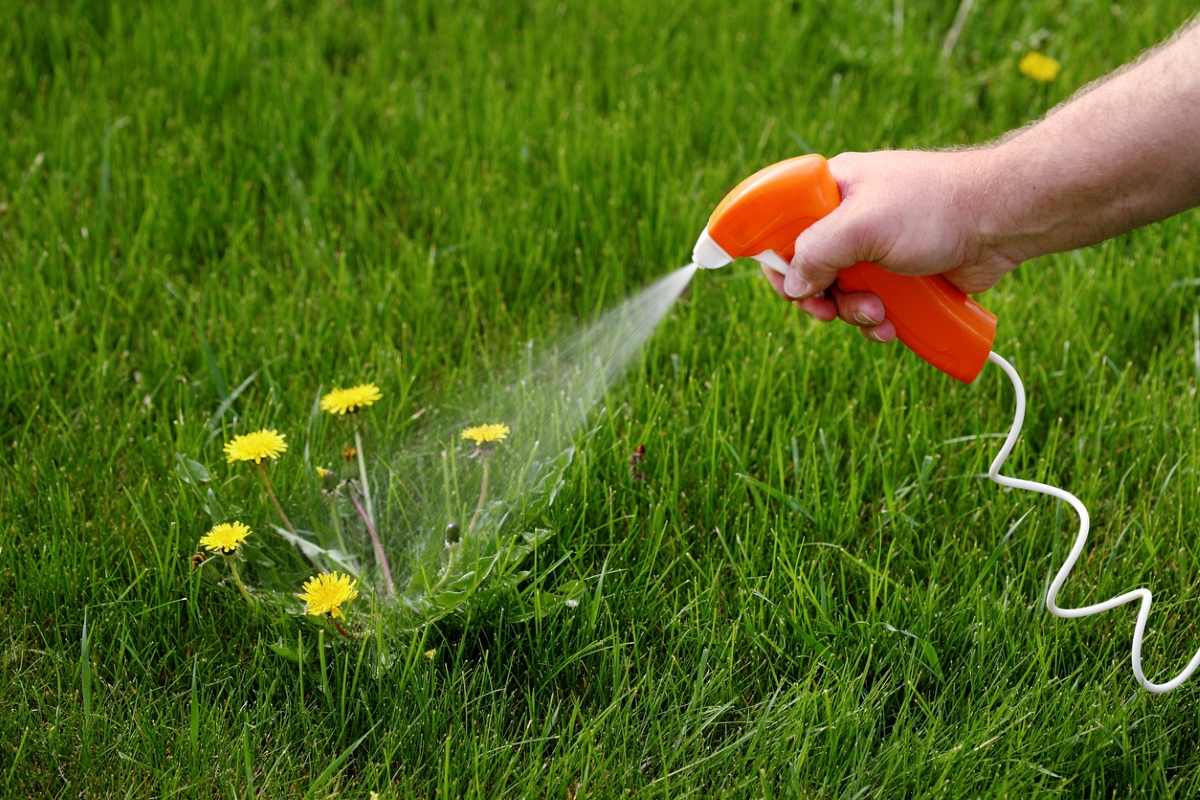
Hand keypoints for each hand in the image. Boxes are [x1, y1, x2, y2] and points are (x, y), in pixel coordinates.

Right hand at [764, 150, 1021, 342]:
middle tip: (829, 312)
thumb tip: (794, 286)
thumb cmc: (933, 208)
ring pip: (840, 292)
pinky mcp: (900, 273)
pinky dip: (877, 320)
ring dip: (853, 312)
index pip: (782, 224)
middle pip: (809, 268)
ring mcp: (875, 247)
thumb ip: (816, 253)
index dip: (778, 258)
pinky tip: (893, 326)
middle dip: (820, 297)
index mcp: (832, 190)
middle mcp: (849, 218)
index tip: (789, 286)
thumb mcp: (861, 225)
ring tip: (879, 314)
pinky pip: (872, 303)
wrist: (1001, 221)